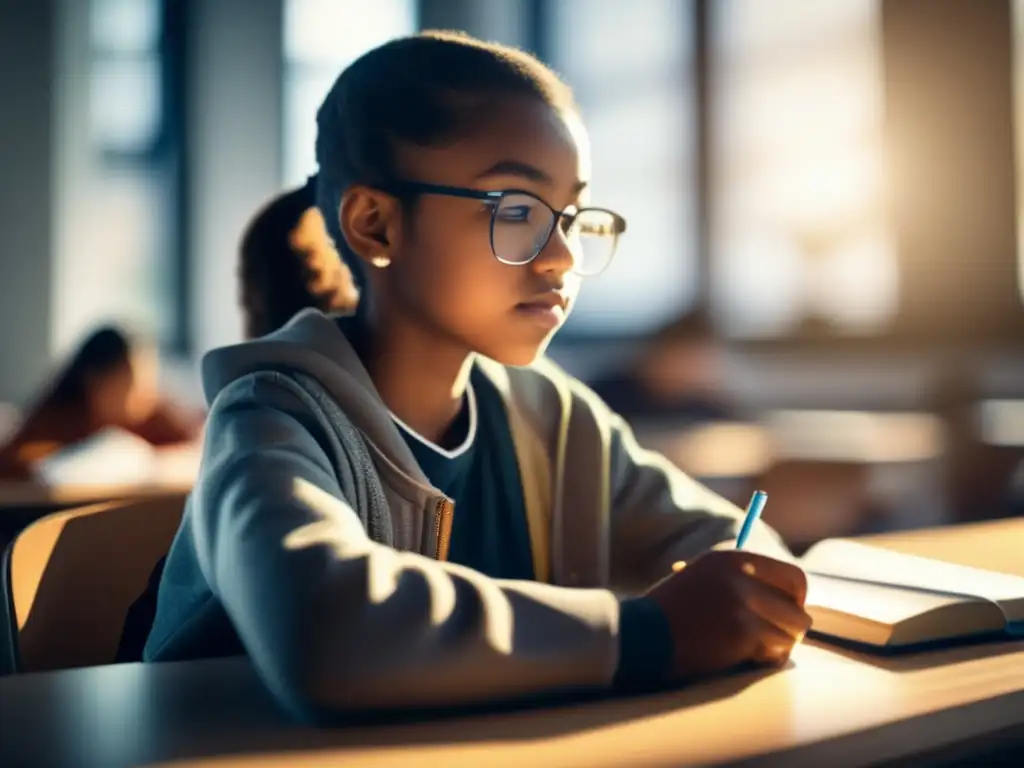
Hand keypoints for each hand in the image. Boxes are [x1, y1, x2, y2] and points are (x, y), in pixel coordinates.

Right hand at [646, 550, 810, 679]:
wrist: (642, 635)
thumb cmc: (670, 614)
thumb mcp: (703, 580)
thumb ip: (741, 583)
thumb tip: (790, 599)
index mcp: (732, 558)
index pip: (793, 577)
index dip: (796, 602)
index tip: (787, 616)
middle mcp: (741, 575)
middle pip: (797, 608)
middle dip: (790, 629)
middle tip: (776, 641)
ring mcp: (743, 602)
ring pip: (791, 633)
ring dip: (776, 647)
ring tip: (753, 651)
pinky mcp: (742, 631)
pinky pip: (775, 652)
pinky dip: (764, 660)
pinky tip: (742, 658)